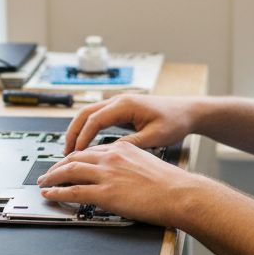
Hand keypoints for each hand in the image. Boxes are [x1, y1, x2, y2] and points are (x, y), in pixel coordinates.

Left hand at [37, 140, 202, 226]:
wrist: (180, 193)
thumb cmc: (171, 184)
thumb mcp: (148, 164)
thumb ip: (131, 165)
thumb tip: (124, 176)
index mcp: (122, 148)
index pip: (91, 150)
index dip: (75, 157)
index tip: (67, 163)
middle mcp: (111, 157)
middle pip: (75, 157)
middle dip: (58, 166)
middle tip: (49, 173)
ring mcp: (106, 174)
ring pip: (69, 171)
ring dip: (52, 177)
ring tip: (43, 183)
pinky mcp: (104, 193)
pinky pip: (73, 191)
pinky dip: (57, 192)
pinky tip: (50, 194)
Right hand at [64, 94, 198, 153]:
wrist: (187, 111)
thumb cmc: (175, 121)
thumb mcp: (155, 136)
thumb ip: (132, 144)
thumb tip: (111, 154)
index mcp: (126, 104)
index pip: (95, 119)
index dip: (83, 137)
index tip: (75, 154)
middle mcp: (119, 100)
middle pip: (85, 113)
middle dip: (73, 133)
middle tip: (65, 153)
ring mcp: (119, 103)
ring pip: (89, 114)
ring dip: (78, 130)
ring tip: (71, 151)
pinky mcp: (121, 109)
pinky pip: (97, 117)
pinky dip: (87, 129)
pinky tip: (85, 144)